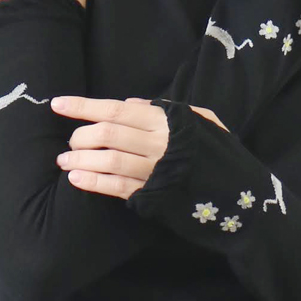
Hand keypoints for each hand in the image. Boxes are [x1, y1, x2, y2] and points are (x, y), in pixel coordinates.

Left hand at [49, 95, 226, 198]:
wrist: (243, 195)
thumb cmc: (218, 153)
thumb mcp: (200, 120)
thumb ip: (163, 110)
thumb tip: (131, 104)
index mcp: (167, 121)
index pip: (117, 109)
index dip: (84, 106)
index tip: (57, 104)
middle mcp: (159, 143)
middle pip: (108, 133)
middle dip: (81, 135)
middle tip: (69, 140)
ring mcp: (156, 171)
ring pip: (109, 160)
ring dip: (81, 159)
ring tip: (64, 161)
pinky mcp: (155, 196)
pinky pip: (118, 187)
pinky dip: (93, 182)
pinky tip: (76, 179)